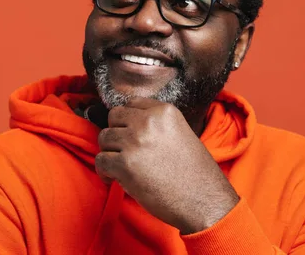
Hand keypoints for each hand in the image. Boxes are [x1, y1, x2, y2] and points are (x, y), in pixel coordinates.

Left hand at [95, 97, 238, 233]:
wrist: (204, 201)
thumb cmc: (195, 173)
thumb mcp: (181, 134)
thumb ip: (157, 125)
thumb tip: (131, 126)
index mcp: (164, 111)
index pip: (132, 103)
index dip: (128, 120)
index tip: (129, 133)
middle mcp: (147, 121)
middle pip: (114, 117)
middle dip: (116, 133)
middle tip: (122, 150)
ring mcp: (135, 141)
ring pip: (104, 138)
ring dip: (109, 152)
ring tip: (118, 166)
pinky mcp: (125, 164)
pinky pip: (101, 161)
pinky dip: (104, 171)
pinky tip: (113, 178)